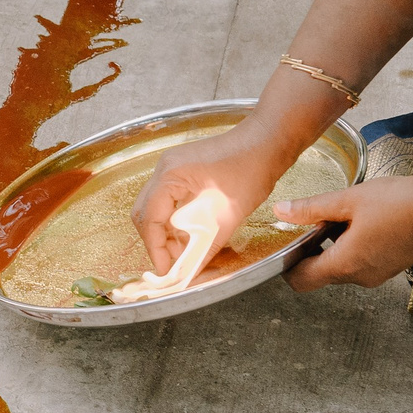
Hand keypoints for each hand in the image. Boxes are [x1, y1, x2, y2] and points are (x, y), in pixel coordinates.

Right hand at [132, 126, 286, 274]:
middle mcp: (165, 168)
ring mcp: (172, 166)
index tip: (166, 270)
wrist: (268, 141)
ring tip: (183, 250)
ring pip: (154, 206)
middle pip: (144, 211)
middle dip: (155, 240)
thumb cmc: (251, 170)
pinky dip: (173, 218)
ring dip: (164, 230)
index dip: (155, 248)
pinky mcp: (183, 169)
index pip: (149, 218)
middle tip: (173, 262)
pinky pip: (167, 198)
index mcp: (171, 175)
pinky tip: (190, 231)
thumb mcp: (229, 214)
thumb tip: (192, 271)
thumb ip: (207, 245)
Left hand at [277, 173, 412, 289]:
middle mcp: (360, 277)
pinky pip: (361, 263)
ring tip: (342, 215)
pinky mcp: (391, 267)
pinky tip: (363, 220)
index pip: (301, 281)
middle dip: (312, 250)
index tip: (287, 243)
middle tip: (315, 220)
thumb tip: (281, 210)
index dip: (287, 265)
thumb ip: (311, 208)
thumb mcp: (347, 200)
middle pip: (321, 273)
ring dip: (334, 247)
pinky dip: (353, 247)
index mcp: (344, 264)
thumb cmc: (398, 203)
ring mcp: (378, 274)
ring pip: (342, 267)